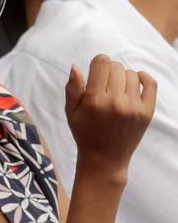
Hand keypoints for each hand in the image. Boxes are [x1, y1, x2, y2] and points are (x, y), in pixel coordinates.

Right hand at [64, 54, 156, 177]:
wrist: (105, 159)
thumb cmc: (85, 133)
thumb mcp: (71, 112)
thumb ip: (72, 88)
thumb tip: (76, 66)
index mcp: (94, 101)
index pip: (102, 63)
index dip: (97, 63)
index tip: (95, 71)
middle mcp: (115, 102)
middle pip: (116, 67)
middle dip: (108, 72)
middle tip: (104, 85)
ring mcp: (133, 107)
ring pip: (131, 74)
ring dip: (123, 77)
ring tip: (116, 90)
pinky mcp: (147, 112)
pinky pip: (150, 84)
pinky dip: (143, 78)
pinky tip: (134, 82)